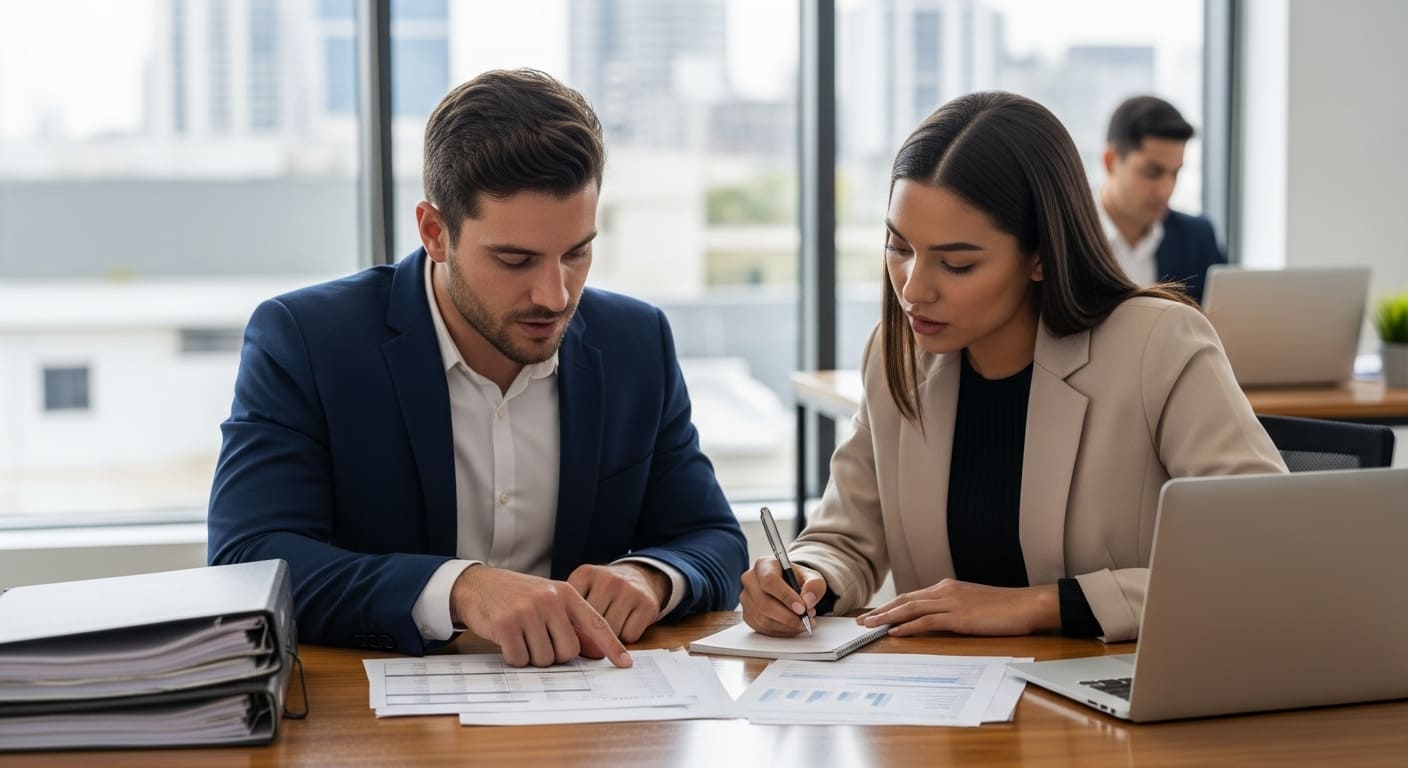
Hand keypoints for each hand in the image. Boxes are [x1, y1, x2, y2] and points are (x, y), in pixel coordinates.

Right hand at [449, 565, 630, 667]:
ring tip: (521, 636)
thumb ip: (570, 621)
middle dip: (554, 654)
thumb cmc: (517, 595)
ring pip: (544, 659)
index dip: (611, 646)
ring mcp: (528, 612)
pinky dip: (514, 657)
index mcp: (565, 593)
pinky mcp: (506, 626)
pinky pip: (520, 660)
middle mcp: (550, 600)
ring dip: (532, 656)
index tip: (625, 663)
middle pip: (568, 651)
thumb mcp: (548, 598)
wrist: (477, 584)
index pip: (596, 623)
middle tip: (538, 641)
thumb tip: (594, 652)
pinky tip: (507, 640)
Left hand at [567, 563, 669, 642]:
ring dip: (609, 638)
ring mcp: (629, 591)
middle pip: (590, 624)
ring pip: (611, 633)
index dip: (571, 626)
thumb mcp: (582, 590)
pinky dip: (627, 637)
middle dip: (590, 633)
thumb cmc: (604, 591)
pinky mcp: (647, 605)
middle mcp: (608, 580)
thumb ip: (569, 612)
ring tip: (611, 623)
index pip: (570, 612)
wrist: (640, 577)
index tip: (575, 625)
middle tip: (594, 627)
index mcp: (585, 574)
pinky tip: (627, 623)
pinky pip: (630, 636)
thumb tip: (573, 645)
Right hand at [740, 556, 826, 635]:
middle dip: (788, 616)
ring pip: (764, 619)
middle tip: (806, 620)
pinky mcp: (748, 615)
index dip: (786, 596)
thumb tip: (808, 601)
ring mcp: (746, 599)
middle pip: (764, 603)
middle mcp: (750, 580)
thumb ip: (814, 585)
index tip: (802, 608)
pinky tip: (793, 626)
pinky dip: (781, 631)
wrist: (789, 586)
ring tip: (803, 622)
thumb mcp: (811, 576)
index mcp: (763, 565)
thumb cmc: (796, 579)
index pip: (769, 581)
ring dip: (787, 625)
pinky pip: (763, 628)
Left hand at [857, 579, 1058, 636]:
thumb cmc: (1003, 608)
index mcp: (947, 588)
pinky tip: (895, 632)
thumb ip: (952, 609)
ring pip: (910, 608)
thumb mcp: (972, 604)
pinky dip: (908, 626)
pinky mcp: (959, 617)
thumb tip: (935, 620)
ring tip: (869, 626)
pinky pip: (927, 621)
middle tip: (860, 620)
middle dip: (881, 610)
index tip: (873, 613)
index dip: (890, 605)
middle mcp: (945, 591)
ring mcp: (951, 603)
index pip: (911, 596)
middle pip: (904, 600)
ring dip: (887, 617)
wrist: (1026, 605)